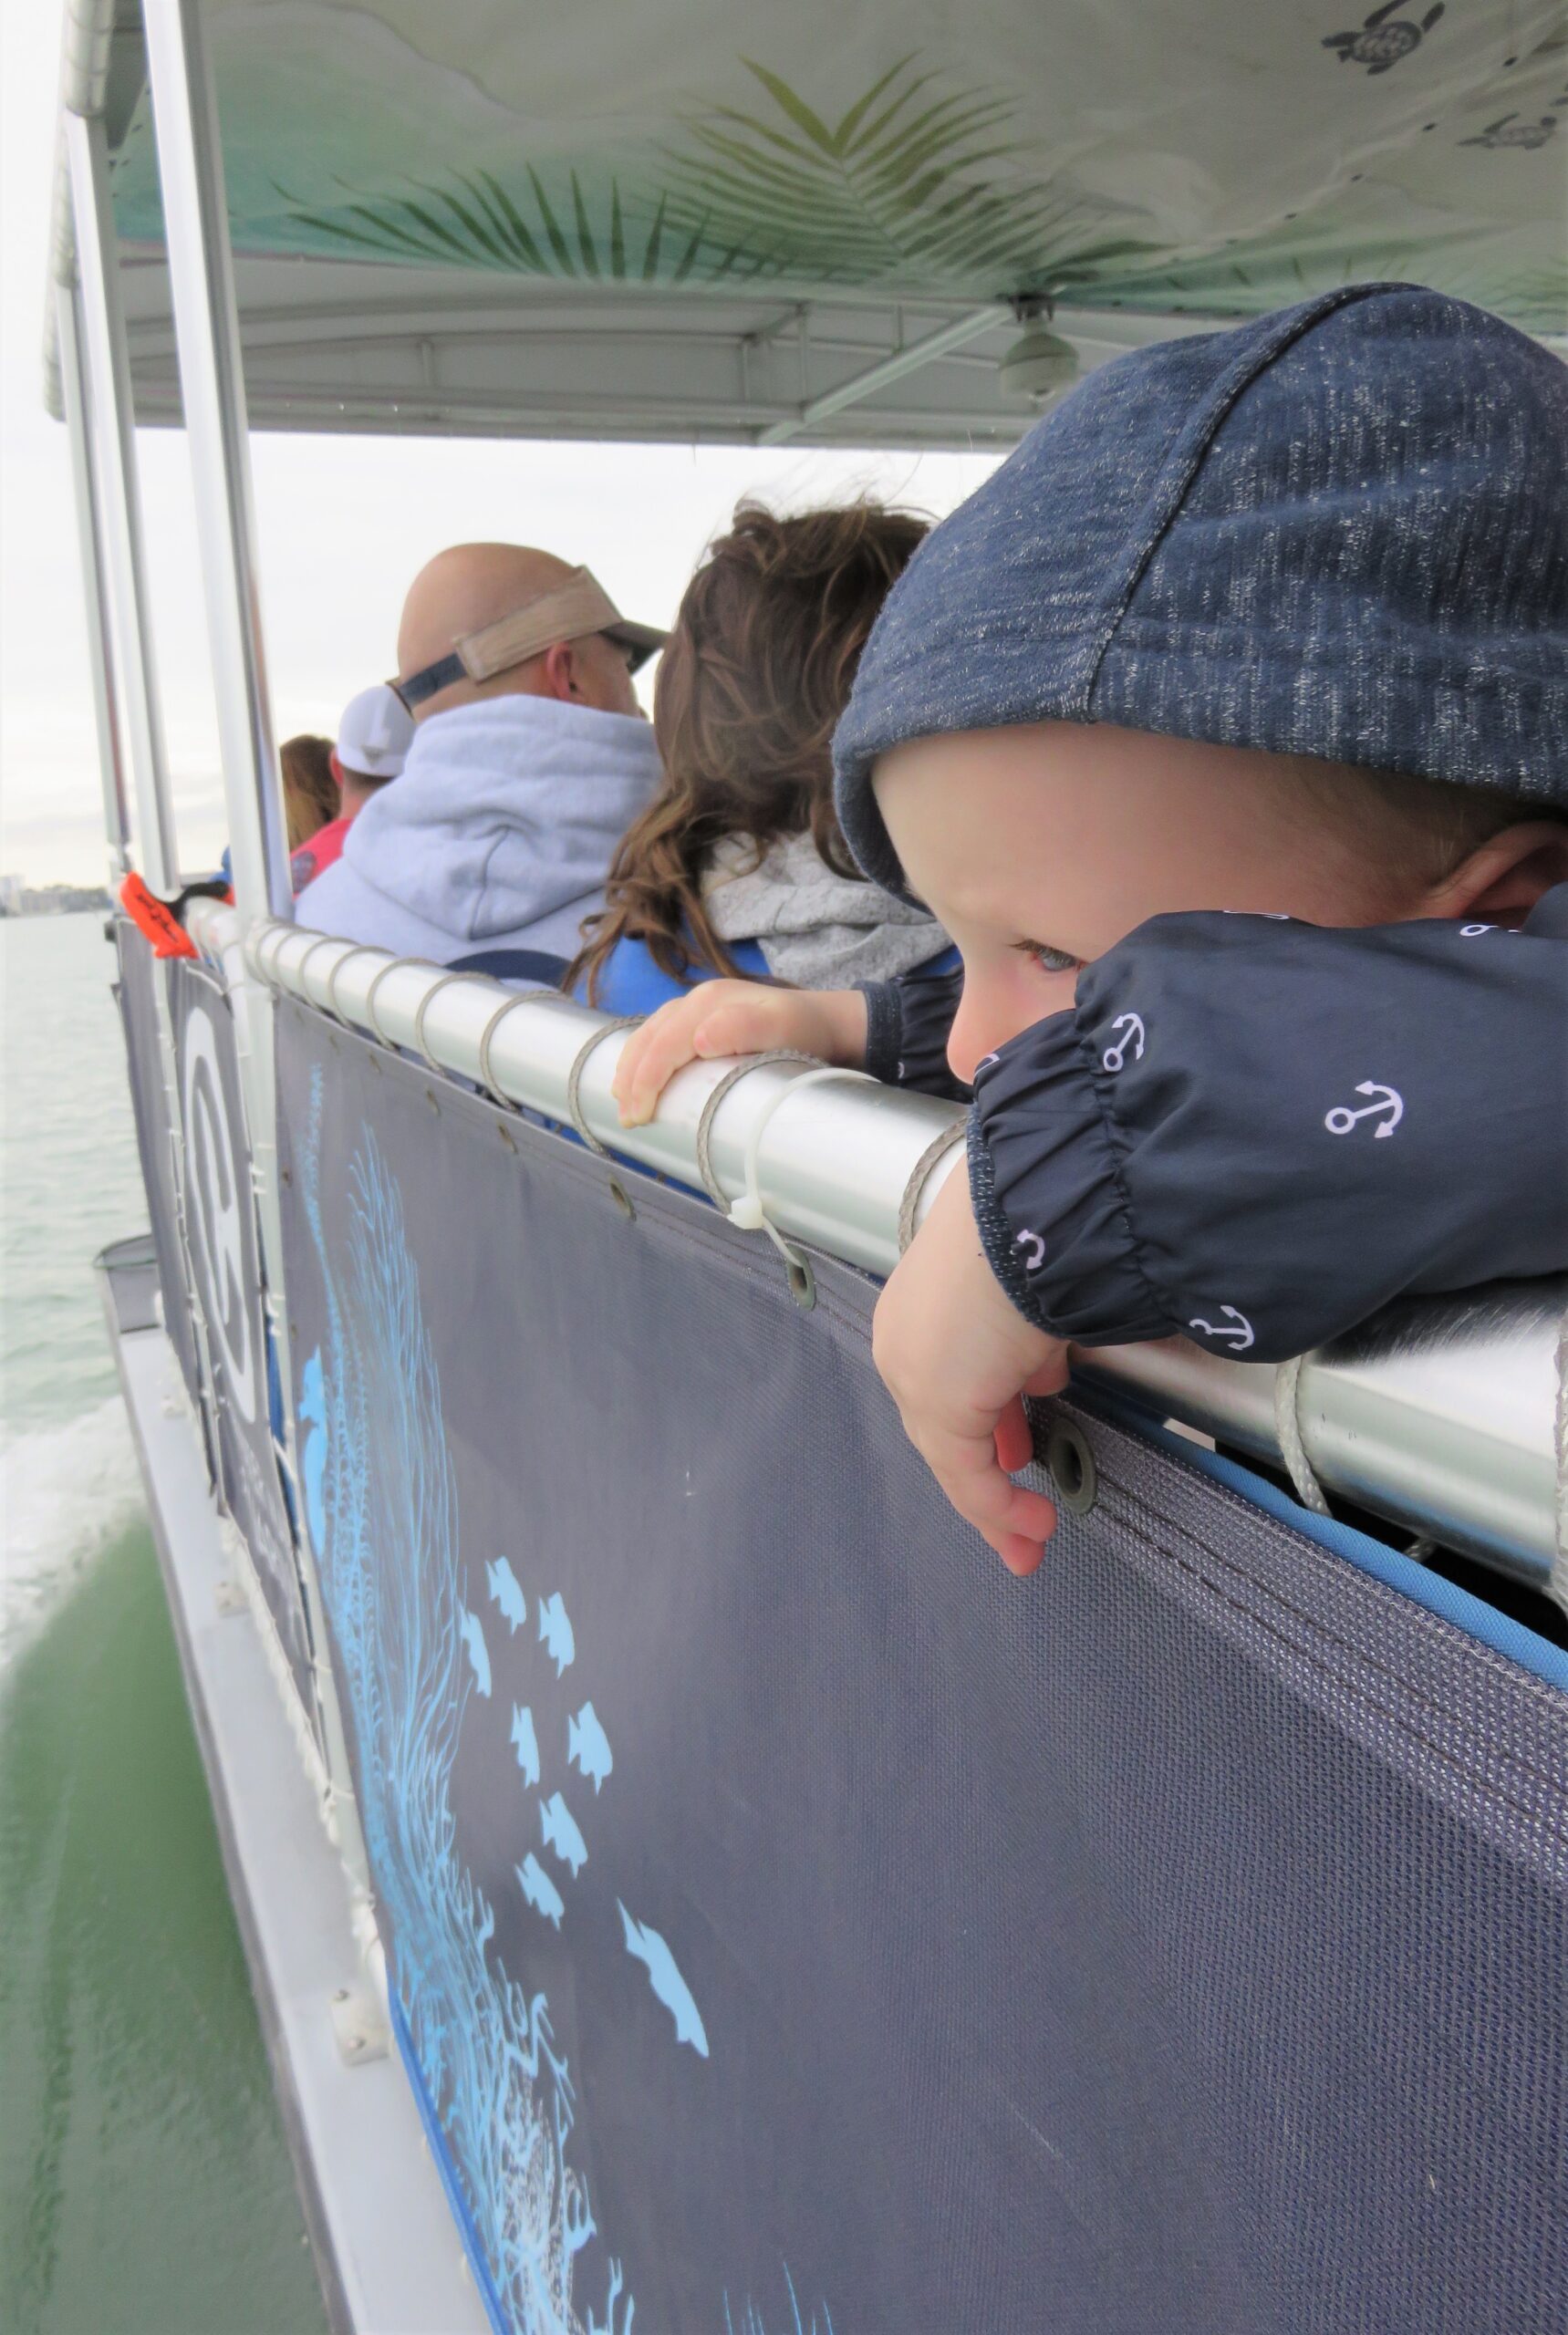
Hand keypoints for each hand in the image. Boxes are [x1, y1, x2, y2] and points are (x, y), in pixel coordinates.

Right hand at [613, 982, 867, 1126]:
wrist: (829, 1024)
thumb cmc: (807, 1032)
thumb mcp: (785, 1028)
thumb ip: (746, 1029)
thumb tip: (699, 1039)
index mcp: (711, 1002)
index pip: (665, 1042)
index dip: (647, 1080)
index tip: (640, 1115)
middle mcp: (699, 1001)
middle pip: (651, 1038)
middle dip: (632, 1079)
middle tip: (627, 1119)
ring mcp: (698, 1009)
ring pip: (649, 1034)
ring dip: (631, 1068)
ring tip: (621, 1102)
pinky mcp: (701, 1020)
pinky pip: (660, 1035)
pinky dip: (643, 1058)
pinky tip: (637, 1078)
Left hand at [872, 1162, 1068, 1574]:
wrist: (1028, 1211)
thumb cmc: (1034, 1228)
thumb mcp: (1030, 1290)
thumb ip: (1026, 1337)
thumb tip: (1042, 1371)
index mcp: (923, 1304)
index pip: (949, 1378)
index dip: (988, 1421)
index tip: (1019, 1449)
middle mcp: (907, 1340)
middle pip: (945, 1425)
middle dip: (989, 1469)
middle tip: (1021, 1511)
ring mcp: (915, 1373)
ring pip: (953, 1456)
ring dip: (995, 1500)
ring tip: (1029, 1532)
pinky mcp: (937, 1405)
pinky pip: (966, 1477)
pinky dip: (1000, 1506)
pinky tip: (1031, 1524)